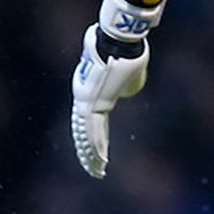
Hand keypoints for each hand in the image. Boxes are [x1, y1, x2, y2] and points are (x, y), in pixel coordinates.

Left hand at [70, 0, 165, 177]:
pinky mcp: (91, 104)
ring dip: (91, 154)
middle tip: (94, 168)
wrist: (120, 41)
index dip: (93, 136)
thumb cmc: (126, 53)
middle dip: (88, 150)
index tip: (98, 151)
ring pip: (86, 134)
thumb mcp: (130, 74)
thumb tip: (126, 90)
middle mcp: (83, 97)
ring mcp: (85, 101)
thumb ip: (127, 85)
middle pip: (84, 130)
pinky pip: (92, 131)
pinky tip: (99, 163)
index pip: (90, 119)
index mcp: (91, 90)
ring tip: (96, 171)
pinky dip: (96, 148)